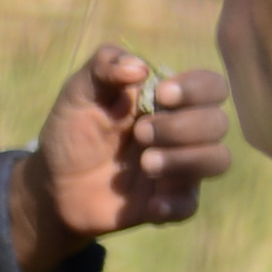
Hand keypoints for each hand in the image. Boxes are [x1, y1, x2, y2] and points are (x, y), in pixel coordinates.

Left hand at [17, 46, 235, 271]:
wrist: (53, 185)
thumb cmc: (72, 131)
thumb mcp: (78, 92)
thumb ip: (103, 66)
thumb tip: (139, 68)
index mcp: (168, 101)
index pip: (211, 86)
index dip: (197, 89)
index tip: (162, 95)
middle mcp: (182, 132)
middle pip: (218, 122)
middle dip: (182, 127)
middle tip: (140, 134)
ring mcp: (179, 168)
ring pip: (218, 160)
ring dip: (187, 160)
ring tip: (146, 164)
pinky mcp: (168, 202)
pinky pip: (191, 204)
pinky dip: (176, 203)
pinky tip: (151, 205)